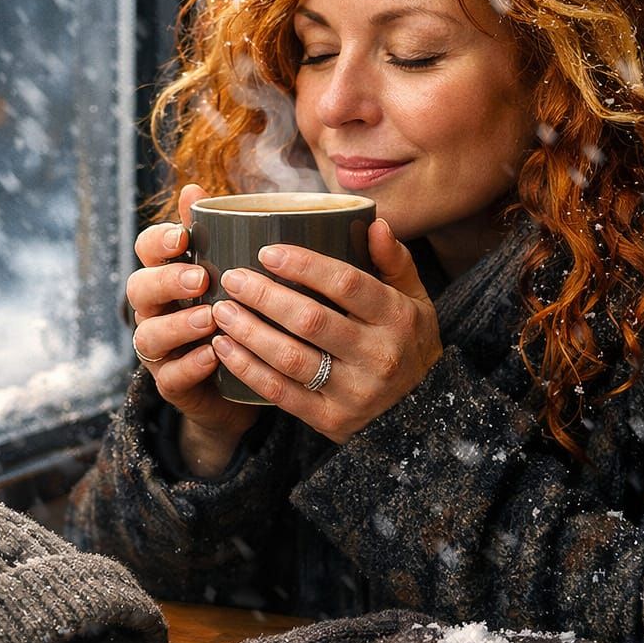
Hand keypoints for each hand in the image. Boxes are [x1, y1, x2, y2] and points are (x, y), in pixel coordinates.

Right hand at [126, 183, 260, 472]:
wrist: (242, 383)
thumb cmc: (235, 313)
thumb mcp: (229, 271)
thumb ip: (214, 233)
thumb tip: (194, 186)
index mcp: (166, 275)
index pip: (146, 249)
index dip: (158, 241)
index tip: (183, 236)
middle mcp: (154, 310)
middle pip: (138, 289)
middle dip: (166, 281)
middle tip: (200, 279)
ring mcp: (159, 350)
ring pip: (148, 335)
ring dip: (179, 325)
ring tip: (210, 319)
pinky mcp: (172, 385)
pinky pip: (171, 376)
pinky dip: (191, 365)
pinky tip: (215, 355)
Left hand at [208, 219, 442, 442]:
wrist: (422, 413)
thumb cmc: (408, 343)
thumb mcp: (414, 300)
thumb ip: (394, 261)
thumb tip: (374, 223)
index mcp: (397, 317)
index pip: (347, 283)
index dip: (304, 265)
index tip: (266, 251)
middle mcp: (379, 356)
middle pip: (311, 320)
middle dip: (264, 296)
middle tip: (232, 279)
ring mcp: (354, 392)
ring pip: (291, 358)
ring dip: (249, 332)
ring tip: (221, 310)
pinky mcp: (331, 419)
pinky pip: (281, 393)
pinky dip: (248, 369)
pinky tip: (225, 347)